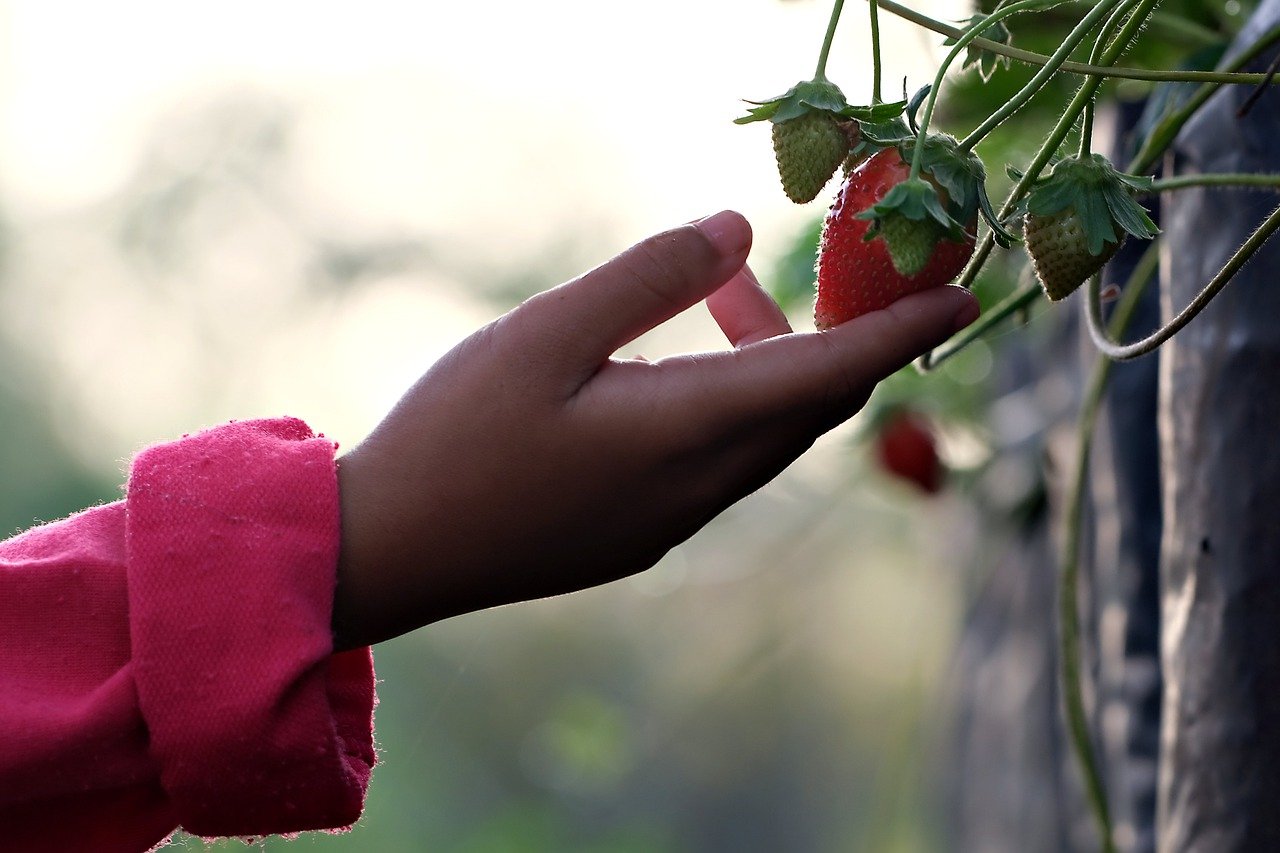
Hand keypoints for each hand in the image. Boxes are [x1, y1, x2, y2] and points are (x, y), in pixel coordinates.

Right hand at [331, 211, 977, 648]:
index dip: (900, 330)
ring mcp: (672, 522)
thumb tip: (737, 230)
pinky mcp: (641, 536)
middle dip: (831, 337)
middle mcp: (698, 487)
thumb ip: (647, 278)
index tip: (964, 296)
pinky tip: (670, 375)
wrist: (394, 553)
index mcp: (685, 431)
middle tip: (804, 275)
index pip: (828, 375)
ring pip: (765, 437)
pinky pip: (724, 464)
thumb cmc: (458, 434)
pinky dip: (732, 407)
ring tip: (716, 302)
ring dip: (770, 369)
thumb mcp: (544, 334)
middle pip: (807, 408)